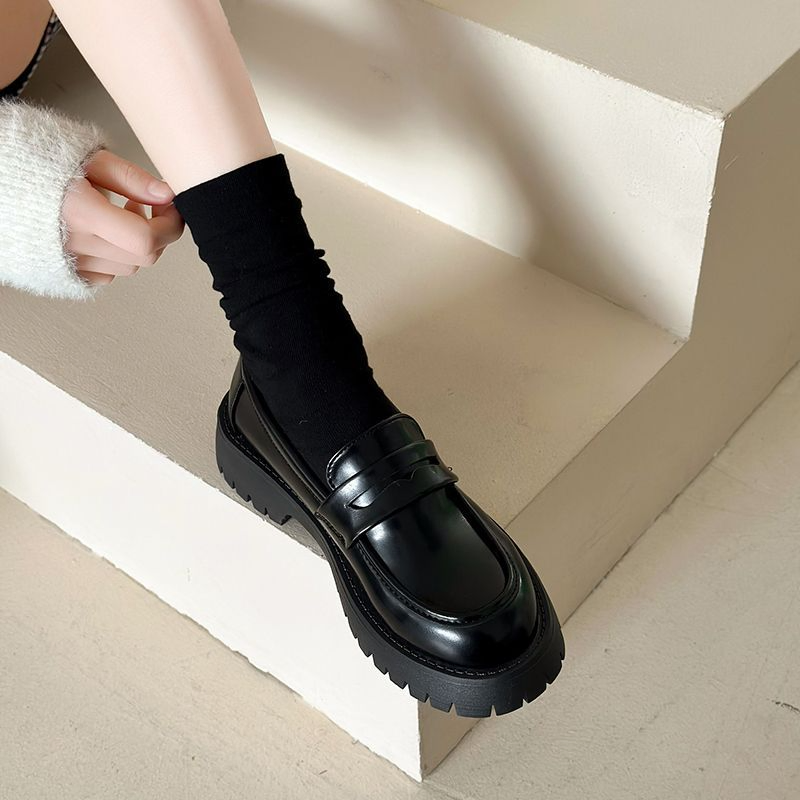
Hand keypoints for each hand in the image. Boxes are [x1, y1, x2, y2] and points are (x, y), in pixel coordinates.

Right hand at [61, 149, 184, 285]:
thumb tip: (166, 194)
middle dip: (157, 233)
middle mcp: (73, 244)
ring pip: (128, 267)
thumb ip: (129, 177)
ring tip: (118, 214)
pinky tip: (103, 232)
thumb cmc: (33, 163)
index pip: (144, 238)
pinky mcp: (64, 274)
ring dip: (136, 245)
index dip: (169, 226)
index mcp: (79, 212)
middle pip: (143, 257)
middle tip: (145, 206)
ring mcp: (68, 263)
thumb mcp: (86, 157)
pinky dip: (116, 257)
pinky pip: (107, 274)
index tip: (170, 208)